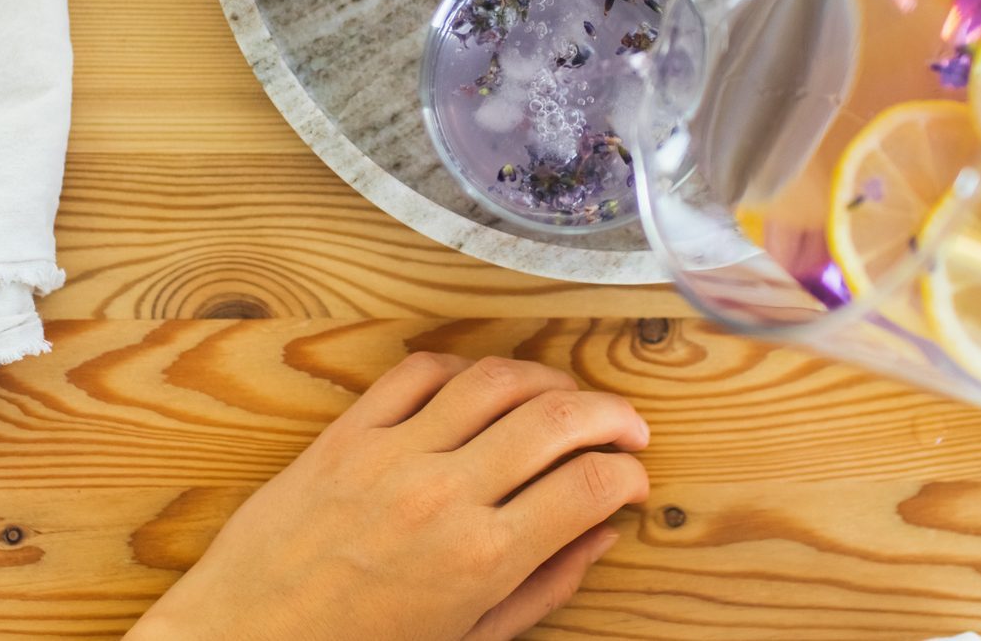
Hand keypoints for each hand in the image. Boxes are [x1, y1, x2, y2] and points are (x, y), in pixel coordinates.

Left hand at [126, 353, 649, 640]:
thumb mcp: (468, 640)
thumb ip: (542, 587)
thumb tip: (599, 535)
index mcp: (481, 560)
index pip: (590, 486)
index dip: (629, 474)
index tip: (633, 477)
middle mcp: (443, 496)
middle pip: (558, 418)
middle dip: (611, 414)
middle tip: (625, 426)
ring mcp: (392, 454)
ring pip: (496, 379)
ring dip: (547, 378)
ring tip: (564, 397)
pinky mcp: (347, 432)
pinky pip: (419, 371)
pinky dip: (463, 367)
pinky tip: (481, 387)